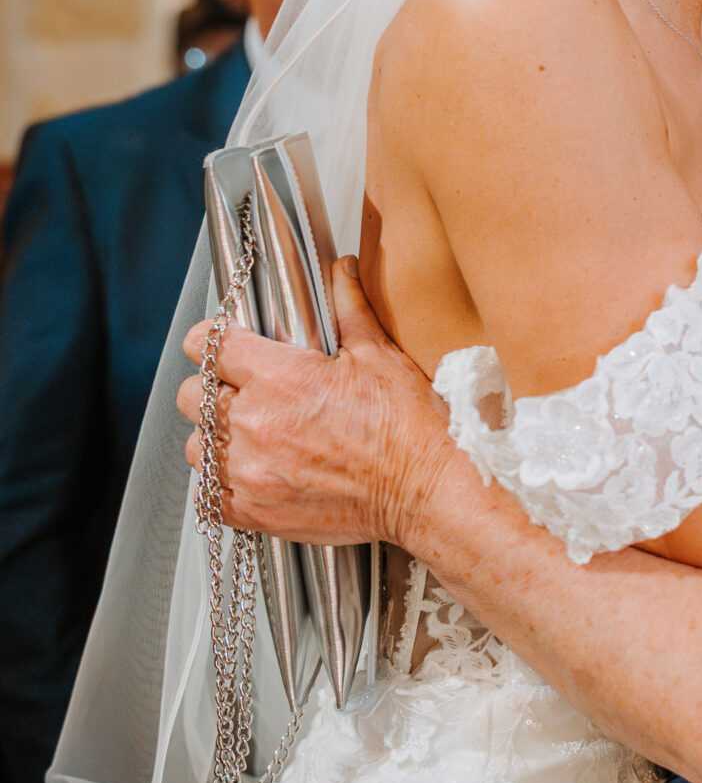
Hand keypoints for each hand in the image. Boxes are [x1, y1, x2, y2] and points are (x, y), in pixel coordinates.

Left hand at [178, 260, 453, 550]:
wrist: (428, 490)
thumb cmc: (409, 428)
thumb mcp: (380, 356)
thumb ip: (348, 309)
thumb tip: (340, 270)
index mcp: (281, 377)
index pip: (207, 345)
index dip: (213, 341)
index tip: (225, 349)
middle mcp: (256, 423)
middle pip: (191, 396)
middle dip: (213, 390)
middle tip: (243, 395)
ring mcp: (252, 472)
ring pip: (196, 448)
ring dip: (217, 441)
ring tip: (250, 440)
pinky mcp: (257, 512)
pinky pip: (208, 498)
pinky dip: (221, 488)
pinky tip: (251, 476)